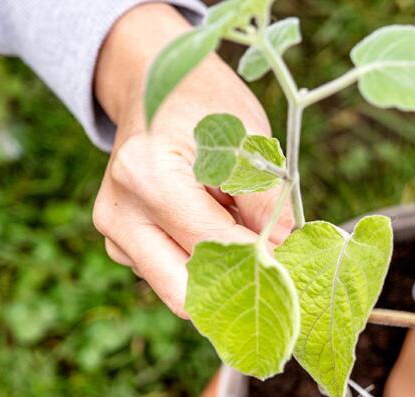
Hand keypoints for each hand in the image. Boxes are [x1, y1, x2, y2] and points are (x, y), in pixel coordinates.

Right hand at [91, 4, 291, 316]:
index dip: (262, 262)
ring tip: (246, 237)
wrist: (156, 86)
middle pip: (185, 290)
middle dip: (237, 290)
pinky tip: (220, 232)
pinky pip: (172, 277)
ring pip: (179, 291)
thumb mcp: (249, 139)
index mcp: (147, 175)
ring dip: (222, 279)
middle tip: (282, 280)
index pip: (214, 244)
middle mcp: (120, 212)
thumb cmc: (207, 106)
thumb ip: (268, 200)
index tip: (299, 269)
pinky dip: (205, 269)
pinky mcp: (122, 247)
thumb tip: (288, 253)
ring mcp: (115, 234)